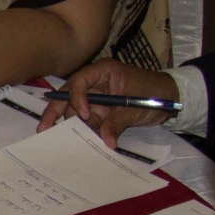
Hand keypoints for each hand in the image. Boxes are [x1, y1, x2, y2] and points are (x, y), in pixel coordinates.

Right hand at [36, 60, 180, 141]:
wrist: (171, 100)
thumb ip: (117, 123)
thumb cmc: (155, 93)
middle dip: (56, 111)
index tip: (84, 114)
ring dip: (70, 125)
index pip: (80, 81)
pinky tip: (72, 142)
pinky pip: (87, 121)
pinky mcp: (101, 111)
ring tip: (58, 141)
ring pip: (75, 110)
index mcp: (103, 72)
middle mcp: (95, 83)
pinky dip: (82, 131)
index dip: (77, 98)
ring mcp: (97, 97)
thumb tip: (105, 142)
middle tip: (43, 128)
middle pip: (69, 95)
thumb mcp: (136, 107)